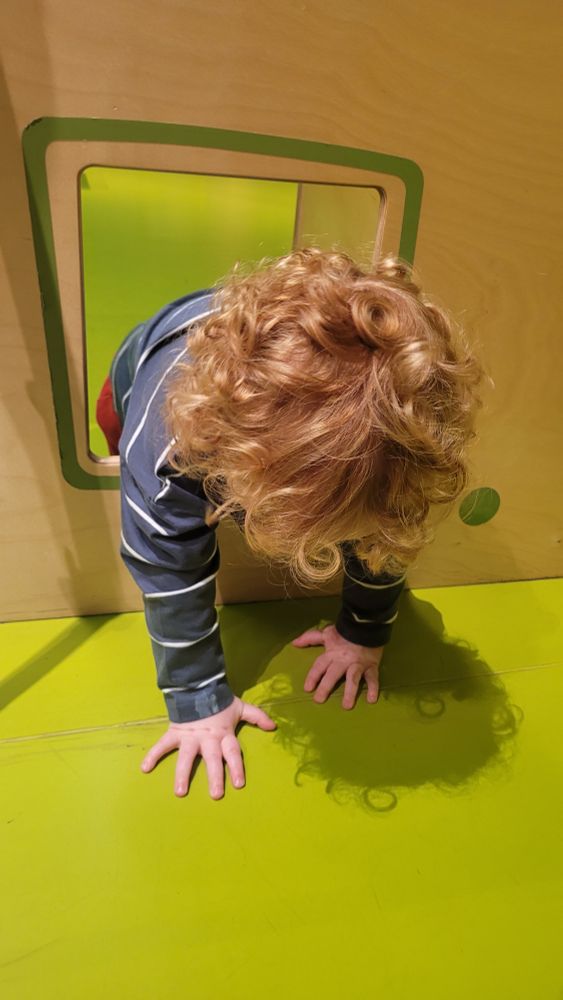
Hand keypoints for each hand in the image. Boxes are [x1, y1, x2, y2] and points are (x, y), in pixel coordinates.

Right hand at [140, 696, 276, 799]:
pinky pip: (162, 745)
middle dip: (215, 777)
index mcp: (223, 735)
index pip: (232, 753)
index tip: (239, 783)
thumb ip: (257, 717)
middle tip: (216, 794)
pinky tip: (145, 768)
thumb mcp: (240, 708)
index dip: (237, 767)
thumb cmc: (220, 701)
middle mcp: (207, 739)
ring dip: (182, 774)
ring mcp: (190, 737)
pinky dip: (153, 755)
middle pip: (212, 760)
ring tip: (180, 792)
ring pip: (186, 757)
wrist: (198, 685)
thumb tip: (274, 726)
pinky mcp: (175, 733)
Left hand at [292, 624, 382, 709]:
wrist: (367, 626)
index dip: (313, 677)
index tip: (308, 688)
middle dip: (325, 687)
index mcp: (332, 654)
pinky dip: (373, 688)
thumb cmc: (345, 631)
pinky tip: (371, 700)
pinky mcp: (371, 666)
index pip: (319, 666)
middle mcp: (343, 660)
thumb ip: (310, 638)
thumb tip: (294, 643)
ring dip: (349, 692)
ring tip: (346, 706)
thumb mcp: (326, 633)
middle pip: (333, 674)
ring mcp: (357, 664)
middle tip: (319, 700)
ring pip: (353, 678)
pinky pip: (373, 678)